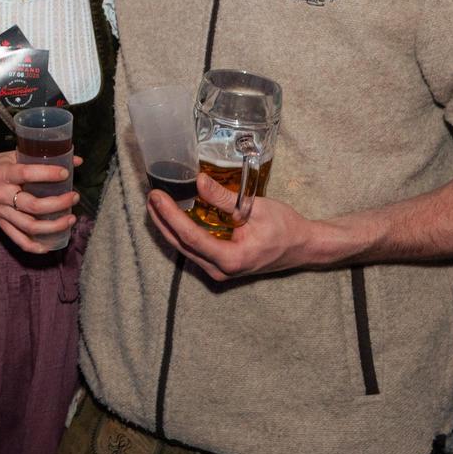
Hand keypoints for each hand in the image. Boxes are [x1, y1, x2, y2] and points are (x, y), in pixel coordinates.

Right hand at [0, 152, 80, 253]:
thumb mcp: (14, 155)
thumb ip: (42, 158)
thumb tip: (76, 160)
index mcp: (4, 173)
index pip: (27, 174)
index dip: (48, 174)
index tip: (65, 173)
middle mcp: (2, 195)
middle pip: (33, 205)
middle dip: (58, 203)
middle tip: (74, 197)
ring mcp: (2, 213)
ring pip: (29, 226)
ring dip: (53, 225)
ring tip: (71, 219)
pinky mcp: (2, 224)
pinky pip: (19, 240)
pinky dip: (35, 246)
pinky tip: (50, 245)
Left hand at [146, 172, 331, 281]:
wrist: (302, 247)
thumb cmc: (284, 227)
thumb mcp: (255, 208)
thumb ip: (223, 198)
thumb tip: (198, 182)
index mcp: (231, 258)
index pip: (190, 235)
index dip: (170, 215)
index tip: (156, 196)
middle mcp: (220, 270)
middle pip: (181, 244)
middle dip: (162, 220)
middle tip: (150, 197)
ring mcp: (218, 271)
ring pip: (184, 249)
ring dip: (168, 227)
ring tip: (155, 205)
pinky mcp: (219, 266)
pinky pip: (193, 249)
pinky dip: (181, 232)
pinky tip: (171, 217)